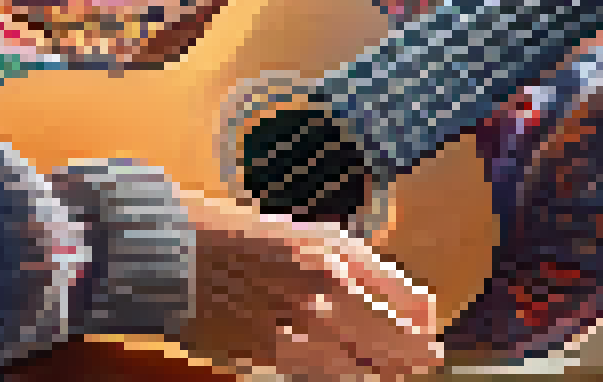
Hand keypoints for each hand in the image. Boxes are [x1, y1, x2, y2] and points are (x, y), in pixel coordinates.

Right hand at [172, 190, 443, 380]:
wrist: (174, 252)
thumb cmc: (234, 236)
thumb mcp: (303, 235)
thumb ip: (350, 262)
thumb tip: (392, 293)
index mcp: (335, 253)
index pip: (404, 296)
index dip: (422, 316)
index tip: (428, 325)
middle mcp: (324, 289)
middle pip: (392, 336)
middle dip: (414, 351)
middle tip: (427, 358)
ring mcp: (298, 324)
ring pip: (361, 363)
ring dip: (384, 370)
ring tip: (398, 373)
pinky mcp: (271, 352)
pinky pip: (320, 374)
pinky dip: (343, 375)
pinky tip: (353, 375)